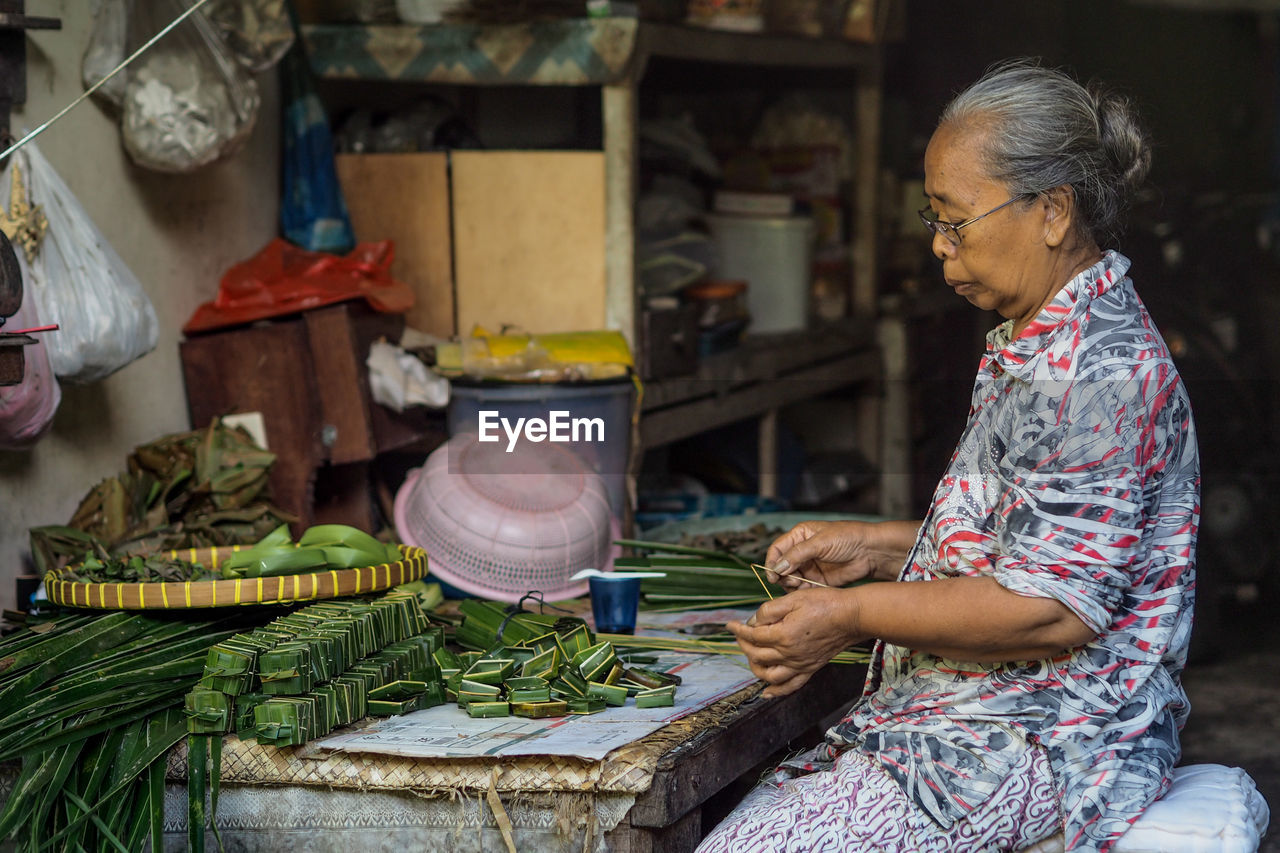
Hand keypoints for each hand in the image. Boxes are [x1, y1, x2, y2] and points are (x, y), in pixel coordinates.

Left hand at [726, 588, 862, 697]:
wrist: (852, 616)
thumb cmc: (825, 603)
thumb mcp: (793, 598)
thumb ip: (769, 610)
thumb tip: (753, 621)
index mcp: (783, 636)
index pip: (752, 636)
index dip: (738, 630)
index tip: (730, 625)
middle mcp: (790, 654)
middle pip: (757, 655)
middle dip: (744, 645)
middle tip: (741, 634)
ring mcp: (800, 664)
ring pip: (769, 675)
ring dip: (755, 667)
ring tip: (751, 656)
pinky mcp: (810, 669)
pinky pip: (790, 686)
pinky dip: (776, 691)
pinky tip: (767, 692)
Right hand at [765, 520, 914, 590]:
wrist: (871, 552)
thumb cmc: (848, 538)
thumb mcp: (820, 542)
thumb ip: (797, 555)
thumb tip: (778, 567)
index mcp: (799, 536)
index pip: (777, 549)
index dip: (772, 561)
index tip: (772, 574)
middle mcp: (802, 551)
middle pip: (781, 566)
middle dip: (782, 575)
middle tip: (790, 580)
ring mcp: (809, 566)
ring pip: (790, 578)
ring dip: (791, 584)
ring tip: (800, 584)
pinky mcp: (818, 579)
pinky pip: (803, 587)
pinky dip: (802, 590)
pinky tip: (808, 589)